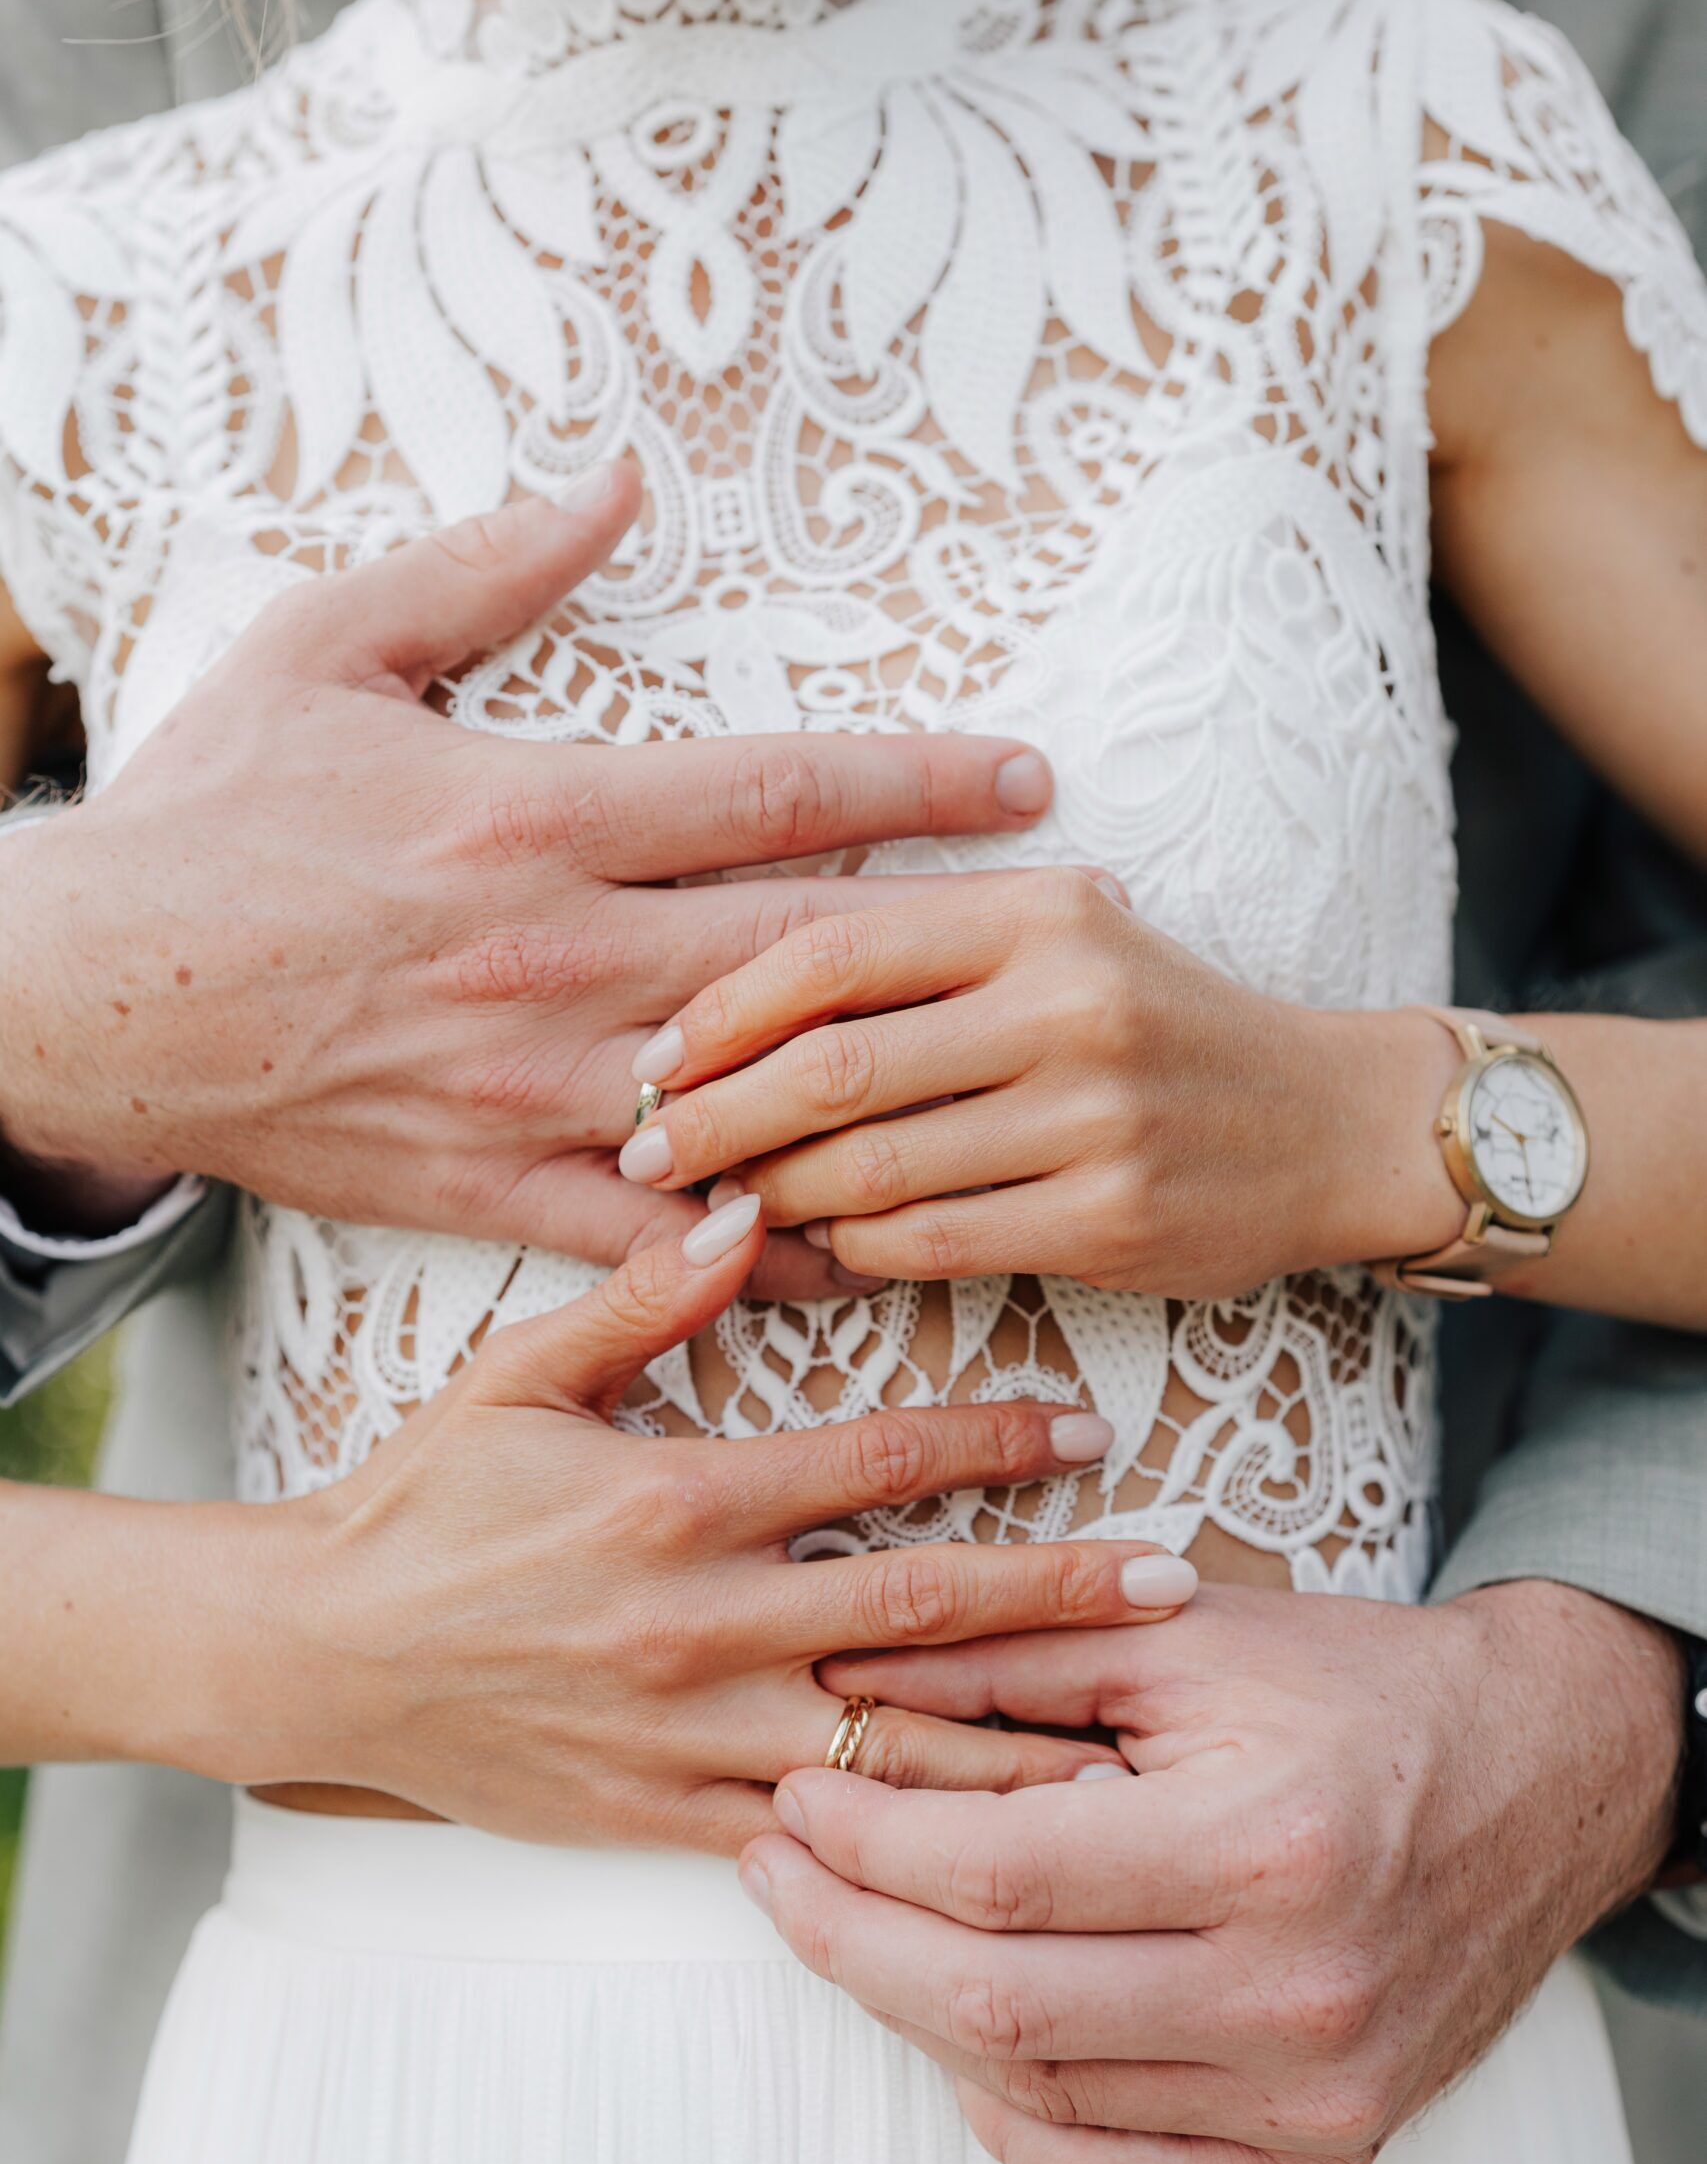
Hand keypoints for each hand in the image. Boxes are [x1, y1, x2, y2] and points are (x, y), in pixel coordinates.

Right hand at [0, 471, 1055, 1296]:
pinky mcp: (487, 1183)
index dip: (915, 777)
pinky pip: (651, 1225)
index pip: (771, 790)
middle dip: (956, 932)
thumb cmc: (211, 815)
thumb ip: (486, 567)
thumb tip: (617, 482)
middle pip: (804, 944)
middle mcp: (552, 955)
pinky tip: (858, 1237)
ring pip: (752, 1098)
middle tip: (1080, 926)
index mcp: (529, 814)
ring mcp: (526, 1084)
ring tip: (1011, 1088)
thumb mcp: (327, 645)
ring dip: (889, 1093)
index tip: (1025, 774)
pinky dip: (757, 1239)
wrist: (92, 994)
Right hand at [158, 1198, 1194, 1845]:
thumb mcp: (517, 1376)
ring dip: (1024, 1735)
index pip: (879, 1462)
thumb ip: (643, 1300)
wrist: (320, 1657)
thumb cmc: (425, 1504)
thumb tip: (748, 1212)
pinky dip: (915, 1840)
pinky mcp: (667, 1818)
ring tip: (1143, 1736)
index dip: (997, 1436)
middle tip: (1179, 1586)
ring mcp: (689, 1735)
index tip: (1090, 1425)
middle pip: (927, 1607)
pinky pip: (817, 1839)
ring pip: (894, 1747)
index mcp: (678, 1501)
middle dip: (1064, 1595)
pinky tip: (1005, 1844)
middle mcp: (702, 1624)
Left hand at [617, 870, 1464, 1295]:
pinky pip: (935, 1242)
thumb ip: (920, 954)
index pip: (831, 949)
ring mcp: (1097, 1116)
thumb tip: (725, 1015)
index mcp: (1038, 911)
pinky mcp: (1113, 1218)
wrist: (1330, 1120)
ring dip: (773, 1196)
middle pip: (835, 1065)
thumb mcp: (1059, 940)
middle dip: (714, 1117)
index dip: (719, 1013)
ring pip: (875, 1167)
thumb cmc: (1158, 1024)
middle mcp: (1071, 1001)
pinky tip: (817, 1248)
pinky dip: (854, 1252)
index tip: (651, 1062)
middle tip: (645, 1153)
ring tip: (716, 1205)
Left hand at [738, 1580, 1683, 2163]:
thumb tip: (844, 1678)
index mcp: (1267, 1845)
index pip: (998, 1875)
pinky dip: (1013, 2119)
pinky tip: (952, 2037)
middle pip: (997, 2003)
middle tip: (774, 1868)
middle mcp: (1299, 1991)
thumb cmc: (1356, 1688)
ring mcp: (1319, 2091)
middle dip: (848, 1935)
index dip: (864, 1844)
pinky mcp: (1327, 2145)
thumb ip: (1009, 1653)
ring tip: (845, 1927)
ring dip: (909, 2014)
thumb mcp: (1185, 1634)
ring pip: (1040, 2095)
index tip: (793, 1796)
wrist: (1538, 1771)